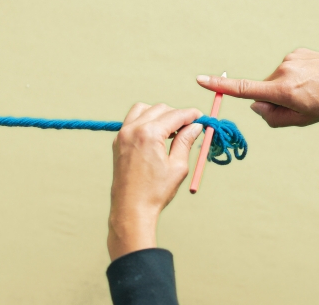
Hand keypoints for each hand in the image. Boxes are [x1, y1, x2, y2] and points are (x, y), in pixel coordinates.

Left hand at [108, 103, 202, 259]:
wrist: (131, 209)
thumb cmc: (155, 192)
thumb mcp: (178, 166)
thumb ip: (186, 141)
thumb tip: (196, 126)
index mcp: (149, 134)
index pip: (175, 115)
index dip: (191, 114)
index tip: (201, 117)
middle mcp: (133, 129)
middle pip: (160, 109)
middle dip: (176, 114)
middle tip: (189, 126)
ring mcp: (122, 134)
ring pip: (143, 109)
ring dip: (159, 114)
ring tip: (172, 130)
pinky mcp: (118, 142)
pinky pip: (132, 121)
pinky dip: (146, 121)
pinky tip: (156, 135)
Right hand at [196, 48, 318, 126]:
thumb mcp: (299, 120)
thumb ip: (272, 117)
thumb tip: (256, 104)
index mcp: (282, 91)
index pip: (244, 89)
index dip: (220, 86)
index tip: (200, 80)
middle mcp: (283, 72)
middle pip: (263, 89)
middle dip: (273, 98)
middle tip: (298, 104)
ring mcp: (290, 59)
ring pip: (275, 79)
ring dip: (284, 87)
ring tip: (309, 90)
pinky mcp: (297, 52)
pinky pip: (286, 69)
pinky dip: (293, 76)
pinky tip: (311, 79)